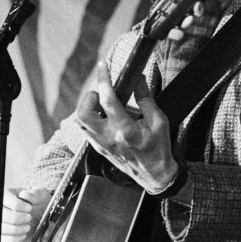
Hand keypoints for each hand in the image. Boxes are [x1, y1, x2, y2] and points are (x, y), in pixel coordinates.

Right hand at [1, 187, 52, 241]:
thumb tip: (23, 195)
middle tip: (29, 217)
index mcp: (6, 196)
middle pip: (1, 214)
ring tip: (27, 227)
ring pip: (1, 227)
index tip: (29, 208)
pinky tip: (23, 234)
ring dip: (16, 229)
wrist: (42, 217)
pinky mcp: (1, 236)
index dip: (16, 204)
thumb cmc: (40, 204)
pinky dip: (14, 238)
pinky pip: (2, 239)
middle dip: (17, 217)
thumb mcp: (41, 196)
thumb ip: (34, 194)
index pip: (4, 199)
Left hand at [75, 61, 179, 194]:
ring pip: (81, 122)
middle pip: (83, 113)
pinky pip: (86, 131)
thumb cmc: (159, 149)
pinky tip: (105, 117)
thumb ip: (146, 99)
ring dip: (88, 108)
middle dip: (89, 97)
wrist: (155, 176)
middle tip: (102, 94)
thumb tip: (138, 79)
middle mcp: (109, 138)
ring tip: (104, 105)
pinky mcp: (99, 150)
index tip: (103, 66)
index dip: (104, 79)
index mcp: (125, 131)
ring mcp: (101, 145)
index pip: (108, 100)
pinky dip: (91, 119)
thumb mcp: (159, 121)